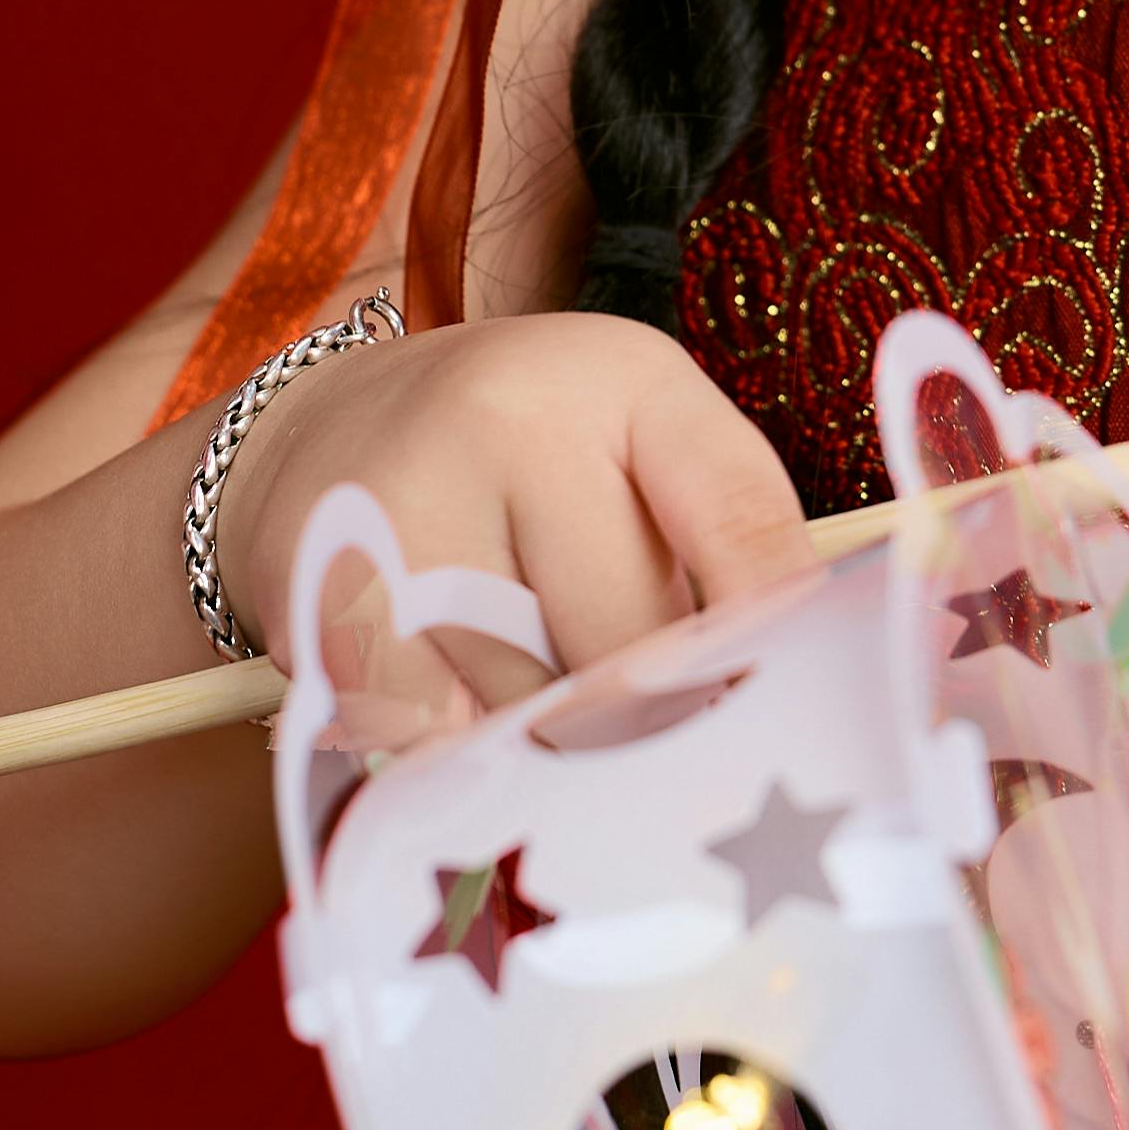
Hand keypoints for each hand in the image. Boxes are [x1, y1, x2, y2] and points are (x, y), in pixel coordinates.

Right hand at [209, 308, 811, 741]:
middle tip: (661, 735)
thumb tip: (787, 708)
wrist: (322, 434)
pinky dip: (454, 750)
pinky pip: (428, 731)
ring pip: (528, 704)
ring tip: (531, 686)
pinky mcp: (322, 593)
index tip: (806, 714)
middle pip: (631, 641)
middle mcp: (510, 420)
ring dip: (550, 736)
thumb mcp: (637, 448)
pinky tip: (453, 707)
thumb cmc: (525, 463)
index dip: (784, 634)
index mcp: (625, 379)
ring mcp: (405, 502)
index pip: (740, 517)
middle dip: (655, 709)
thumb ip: (720, 548)